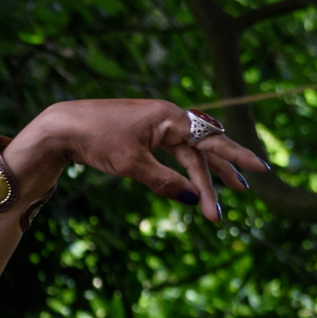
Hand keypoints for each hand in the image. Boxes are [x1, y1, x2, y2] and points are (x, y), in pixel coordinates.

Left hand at [10, 98, 266, 220]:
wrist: (61, 127)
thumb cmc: (96, 139)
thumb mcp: (131, 165)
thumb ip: (164, 181)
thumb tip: (192, 199)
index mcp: (171, 119)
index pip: (209, 145)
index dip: (233, 162)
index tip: (255, 175)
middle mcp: (169, 118)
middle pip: (202, 148)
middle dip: (221, 171)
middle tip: (244, 189)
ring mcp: (156, 124)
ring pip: (188, 151)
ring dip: (204, 172)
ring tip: (224, 189)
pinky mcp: (143, 132)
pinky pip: (172, 150)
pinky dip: (183, 166)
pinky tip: (193, 177)